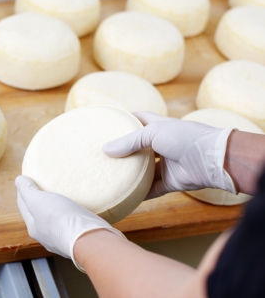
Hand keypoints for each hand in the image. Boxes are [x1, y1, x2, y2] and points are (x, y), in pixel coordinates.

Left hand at [15, 175, 124, 271]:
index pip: (24, 207)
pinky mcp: (80, 236)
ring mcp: (64, 237)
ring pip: (56, 219)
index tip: (25, 180)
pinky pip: (72, 221)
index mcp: (34, 228)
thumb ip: (27, 191)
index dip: (23, 192)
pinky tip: (76, 208)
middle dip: (39, 202)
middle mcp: (47, 236)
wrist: (88, 238)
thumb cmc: (59, 219)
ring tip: (60, 196)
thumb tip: (18, 180)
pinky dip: (70, 213)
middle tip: (42, 187)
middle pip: (39, 214)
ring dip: (56, 208)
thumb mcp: (37, 201)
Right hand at [103, 111, 236, 198]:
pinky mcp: (169, 182)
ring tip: (110, 175)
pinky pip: (151, 189)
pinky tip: (125, 195)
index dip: (126, 119)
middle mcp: (162, 145)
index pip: (140, 119)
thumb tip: (106, 149)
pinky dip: (140, 193)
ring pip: (144, 170)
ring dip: (130, 173)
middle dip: (124, 151)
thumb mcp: (153, 132)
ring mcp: (166, 164)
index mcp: (159, 127)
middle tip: (104, 155)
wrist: (212, 160)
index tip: (109, 124)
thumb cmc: (184, 138)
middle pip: (139, 147)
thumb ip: (129, 141)